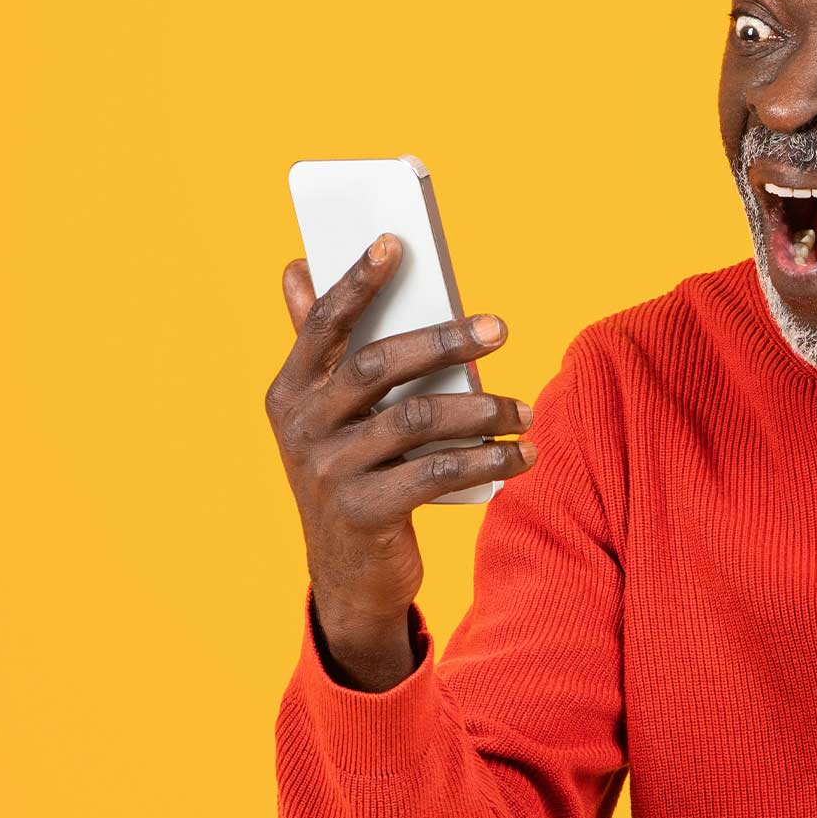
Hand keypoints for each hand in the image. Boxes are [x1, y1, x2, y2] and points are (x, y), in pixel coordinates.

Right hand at [262, 235, 538, 639]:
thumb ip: (320, 347)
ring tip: (525, 409)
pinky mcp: (364, 514)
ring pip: (418, 419)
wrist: (347, 575)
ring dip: (483, 410)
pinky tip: (524, 456)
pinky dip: (490, 461)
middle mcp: (301, 427)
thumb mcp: (326, 416)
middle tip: (500, 328)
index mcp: (290, 391)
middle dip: (445, 340)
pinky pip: (438, 474)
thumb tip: (297, 267)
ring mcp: (329, 472)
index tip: (395, 242)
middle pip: (378, 364)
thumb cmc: (350, 472)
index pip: (323, 325)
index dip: (356, 281)